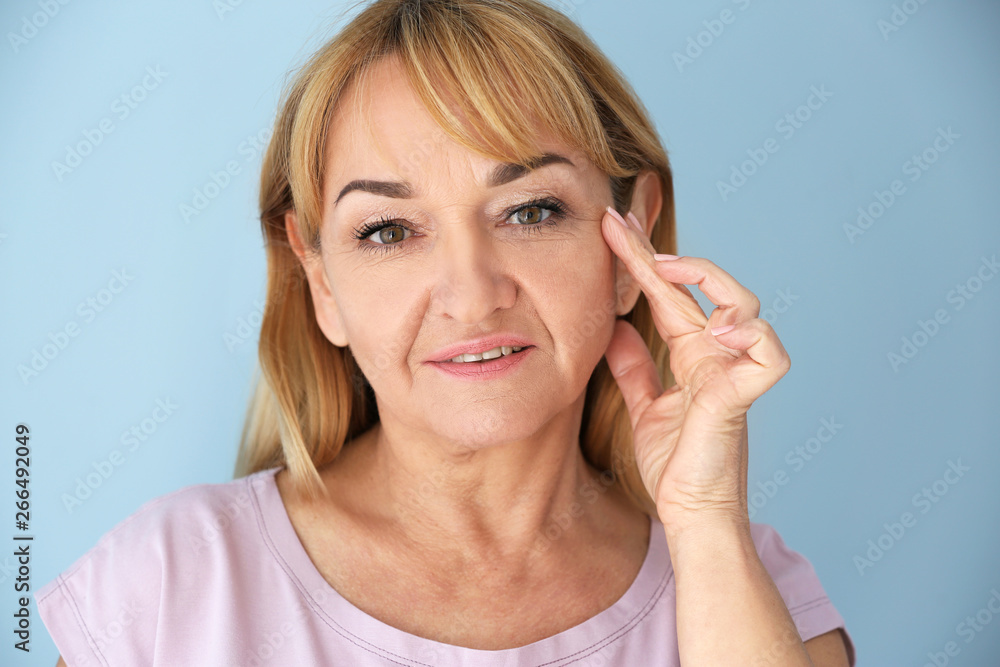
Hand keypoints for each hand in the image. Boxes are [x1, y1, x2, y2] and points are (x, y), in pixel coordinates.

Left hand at [601, 206, 790, 534]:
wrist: (687, 510)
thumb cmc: (675, 463)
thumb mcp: (645, 405)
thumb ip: (634, 368)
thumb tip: (615, 329)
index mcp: (694, 354)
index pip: (669, 297)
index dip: (642, 262)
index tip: (611, 230)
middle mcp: (717, 355)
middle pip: (699, 288)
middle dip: (656, 253)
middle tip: (619, 226)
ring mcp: (733, 371)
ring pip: (745, 305)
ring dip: (709, 280)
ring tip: (666, 270)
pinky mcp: (742, 395)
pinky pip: (769, 353)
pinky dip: (750, 334)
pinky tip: (717, 328)